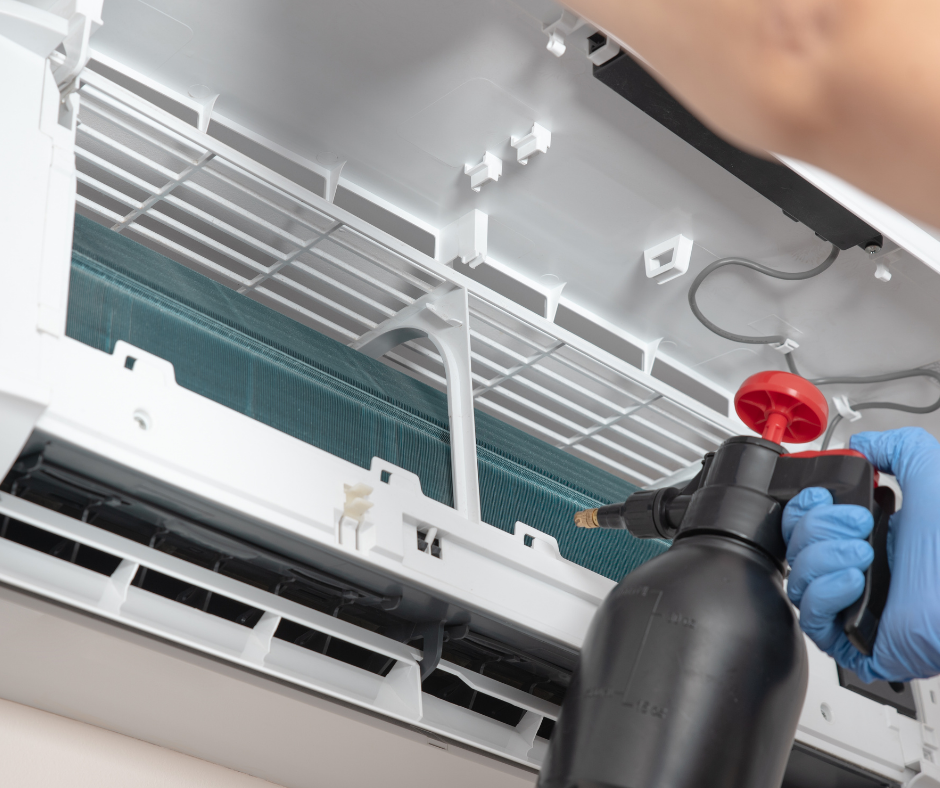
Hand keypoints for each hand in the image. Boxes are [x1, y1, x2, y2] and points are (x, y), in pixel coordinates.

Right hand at [783, 427, 939, 682]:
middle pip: (796, 544)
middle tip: (859, 524)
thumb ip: (897, 448)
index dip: (803, 505)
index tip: (821, 497)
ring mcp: (854, 603)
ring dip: (823, 559)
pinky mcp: (853, 639)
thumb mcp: (932, 474)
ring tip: (864, 555)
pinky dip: (824, 594)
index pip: (806, 519)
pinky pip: (811, 618)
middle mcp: (857, 566)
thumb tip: (862, 445)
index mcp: (871, 533)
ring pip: (798, 579)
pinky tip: (854, 580)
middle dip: (817, 526)